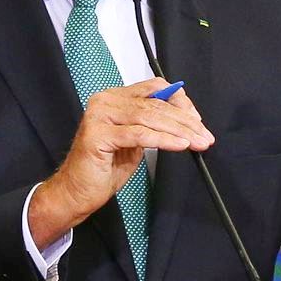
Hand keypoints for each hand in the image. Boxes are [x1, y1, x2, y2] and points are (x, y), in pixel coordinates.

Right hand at [27, 78, 213, 247]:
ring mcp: (100, 116)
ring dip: (179, 131)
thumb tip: (186, 118)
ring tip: (198, 141)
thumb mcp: (135, 140)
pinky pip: (140, 135)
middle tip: (204, 135)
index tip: (197, 119)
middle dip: (185, 120)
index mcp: (113, 98)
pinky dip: (164, 139)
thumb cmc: (105, 167)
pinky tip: (180, 145)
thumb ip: (152, 124)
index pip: (153, 88)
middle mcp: (105, 101)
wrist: (75, 192)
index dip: (179, 100)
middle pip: (154, 104)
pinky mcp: (98, 134)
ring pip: (149, 117)